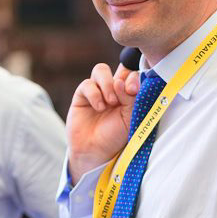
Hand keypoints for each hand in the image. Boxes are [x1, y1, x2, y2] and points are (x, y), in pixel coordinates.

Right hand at [66, 62, 139, 182]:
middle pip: (119, 66)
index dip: (134, 77)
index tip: (134, 90)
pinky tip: (99, 108)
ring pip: (101, 70)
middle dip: (123, 78)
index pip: (133, 74)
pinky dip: (94, 94)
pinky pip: (87, 84)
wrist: (95, 151)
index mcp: (128, 94)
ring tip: (111, 102)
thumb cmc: (114, 137)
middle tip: (127, 93)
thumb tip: (121, 81)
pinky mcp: (82, 95)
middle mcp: (114, 89)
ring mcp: (97, 91)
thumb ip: (130, 98)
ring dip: (107, 84)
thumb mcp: (130, 118)